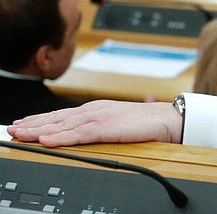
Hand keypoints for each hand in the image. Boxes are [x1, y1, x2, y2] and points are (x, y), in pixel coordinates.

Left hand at [7, 100, 181, 146]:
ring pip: (62, 124)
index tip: (20, 124)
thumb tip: (82, 134)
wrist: (166, 119)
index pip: (61, 115)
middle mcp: (93, 110)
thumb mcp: (116, 123)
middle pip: (56, 118)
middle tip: (11, 129)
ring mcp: (99, 117)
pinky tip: (46, 140)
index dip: (39, 120)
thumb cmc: (144, 123)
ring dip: (39, 129)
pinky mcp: (106, 127)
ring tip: (19, 133)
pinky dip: (61, 136)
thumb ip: (97, 127)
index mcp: (95, 109)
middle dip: (31, 124)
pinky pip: (79, 134)